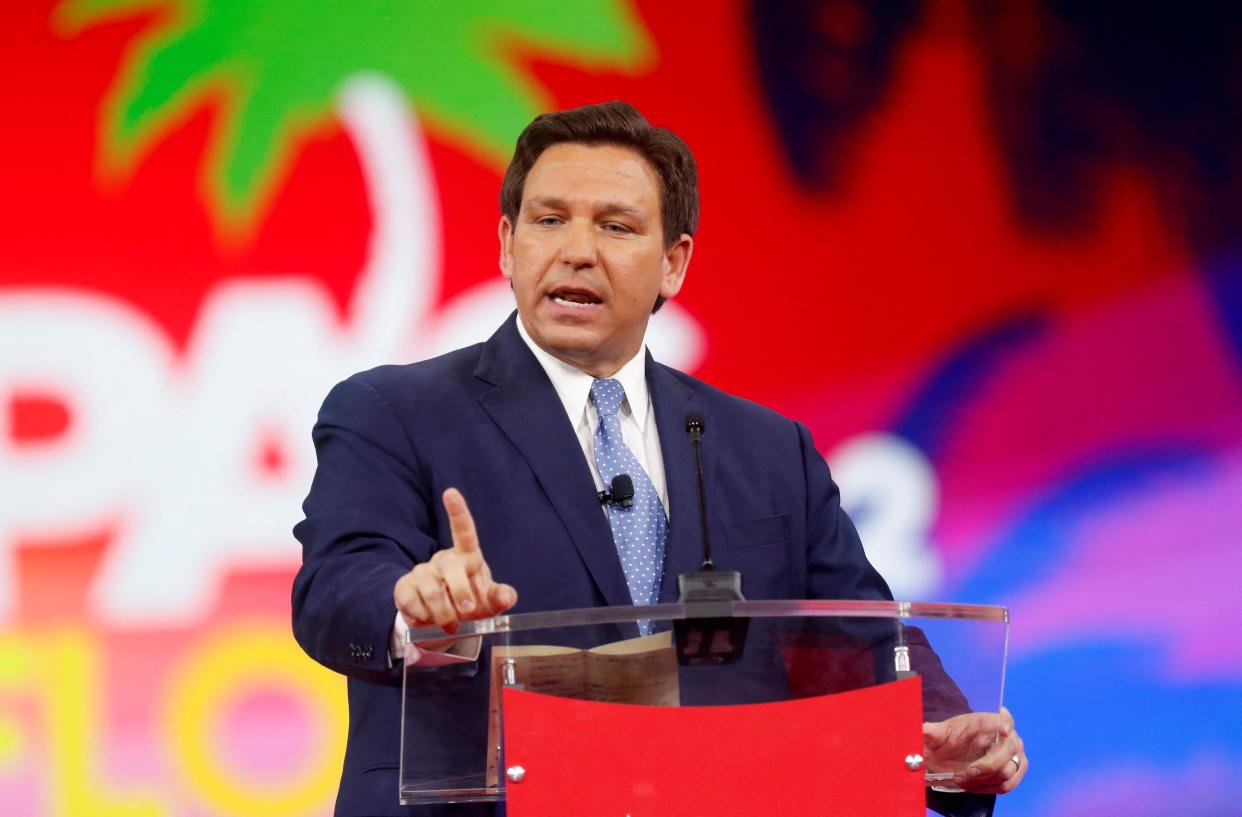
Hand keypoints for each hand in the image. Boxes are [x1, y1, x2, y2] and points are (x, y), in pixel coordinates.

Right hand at [393, 488, 517, 634]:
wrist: (442, 623)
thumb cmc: (471, 603)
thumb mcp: (490, 602)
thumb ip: (500, 597)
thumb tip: (507, 596)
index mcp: (466, 557)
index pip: (463, 530)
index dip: (457, 511)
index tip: (451, 493)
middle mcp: (443, 560)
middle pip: (449, 565)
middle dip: (460, 590)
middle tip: (467, 611)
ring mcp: (421, 572)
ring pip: (430, 588)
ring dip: (443, 612)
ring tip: (451, 624)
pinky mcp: (404, 587)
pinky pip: (411, 600)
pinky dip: (423, 616)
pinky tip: (428, 620)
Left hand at [922, 706, 1026, 793]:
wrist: (951, 753)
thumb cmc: (948, 739)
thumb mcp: (936, 734)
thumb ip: (930, 731)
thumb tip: (923, 730)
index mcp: (987, 721)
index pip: (1002, 719)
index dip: (1005, 723)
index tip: (1004, 729)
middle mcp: (1006, 736)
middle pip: (1008, 750)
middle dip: (987, 765)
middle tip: (967, 773)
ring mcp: (1014, 754)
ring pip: (1007, 771)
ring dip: (984, 780)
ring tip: (962, 779)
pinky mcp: (1015, 771)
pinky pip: (1007, 785)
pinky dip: (988, 788)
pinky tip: (971, 785)